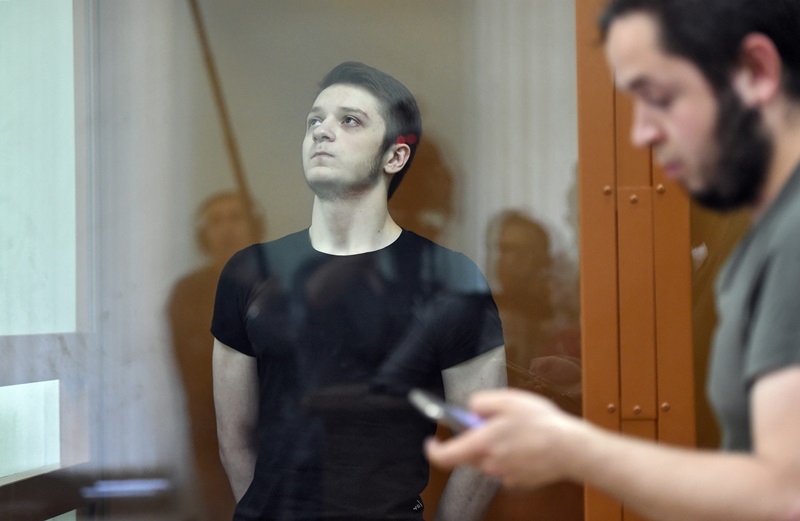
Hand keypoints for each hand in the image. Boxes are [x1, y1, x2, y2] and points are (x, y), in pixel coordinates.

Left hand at [425, 388, 582, 488]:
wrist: (570, 449)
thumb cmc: (540, 423)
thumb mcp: (507, 399)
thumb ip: (481, 402)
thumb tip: (471, 409)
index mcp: (481, 445)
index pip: (444, 456)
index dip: (433, 449)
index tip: (431, 440)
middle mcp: (489, 465)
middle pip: (468, 454)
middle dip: (474, 438)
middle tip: (492, 422)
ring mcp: (504, 476)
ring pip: (488, 459)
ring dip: (494, 446)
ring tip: (518, 429)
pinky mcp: (518, 481)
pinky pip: (505, 466)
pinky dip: (510, 455)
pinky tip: (527, 443)